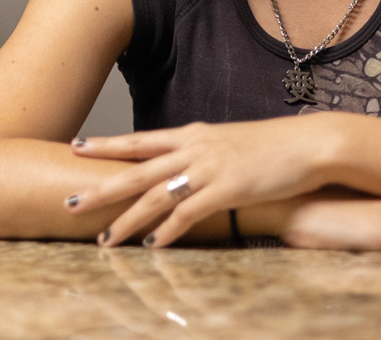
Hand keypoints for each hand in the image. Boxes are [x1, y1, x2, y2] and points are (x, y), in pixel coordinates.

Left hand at [66, 116, 340, 246]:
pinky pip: (188, 214)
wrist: (310, 143)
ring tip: (106, 241)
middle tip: (70, 203)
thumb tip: (186, 168)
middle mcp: (195, 149)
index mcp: (194, 135)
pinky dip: (168, 231)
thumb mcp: (231, 143)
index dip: (107, 145)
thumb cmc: (275, 146)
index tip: (77, 147)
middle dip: (101, 188)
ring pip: (156, 196)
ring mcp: (210, 168)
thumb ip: (205, 154)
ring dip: (128, 221)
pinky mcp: (228, 189)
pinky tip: (153, 245)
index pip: (140, 140)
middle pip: (136, 170)